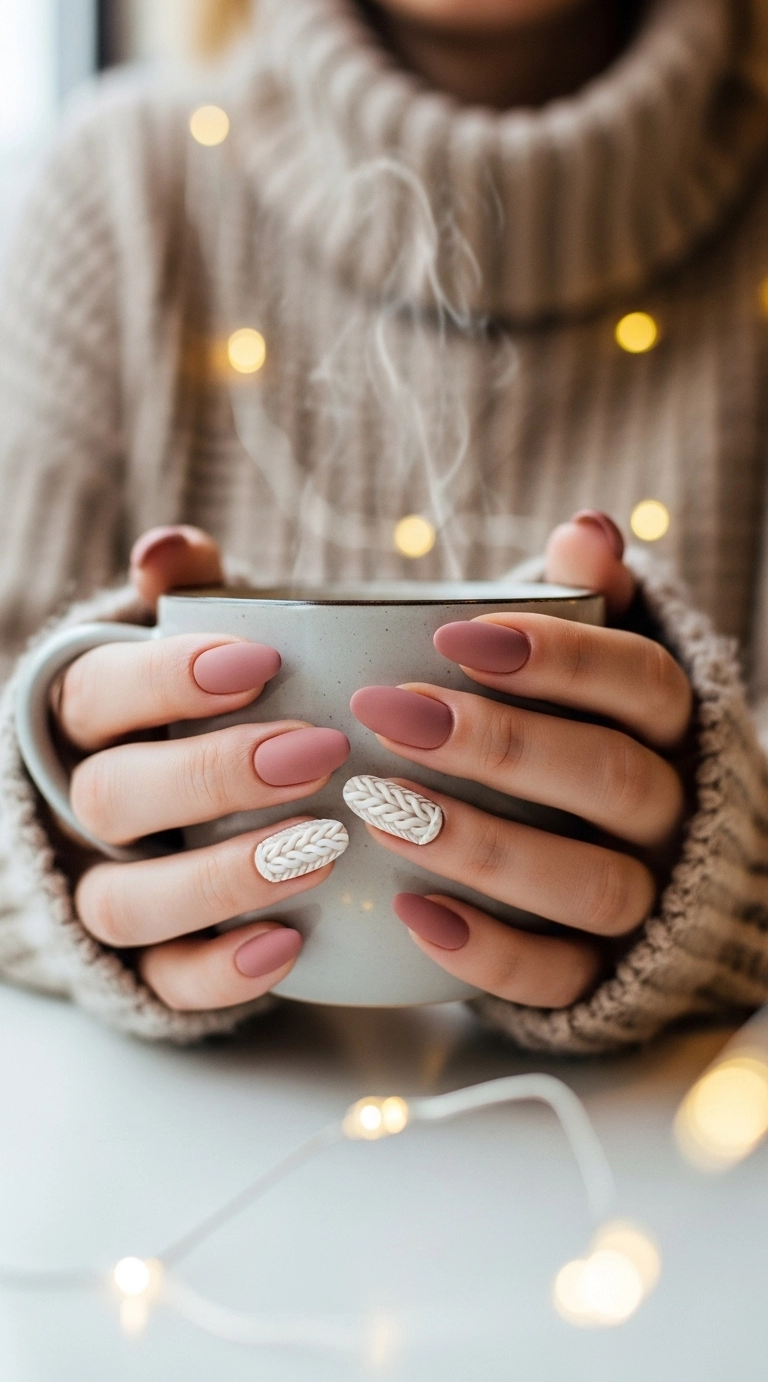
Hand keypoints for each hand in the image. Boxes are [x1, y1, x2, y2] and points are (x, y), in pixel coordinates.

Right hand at [54, 527, 349, 1011]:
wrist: (182, 807)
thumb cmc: (207, 708)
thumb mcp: (198, 641)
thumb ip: (191, 595)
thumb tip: (170, 548)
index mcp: (91, 721)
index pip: (98, 695)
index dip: (167, 679)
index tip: (261, 661)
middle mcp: (85, 808)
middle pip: (112, 798)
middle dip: (212, 774)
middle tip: (319, 751)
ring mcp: (111, 889)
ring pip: (127, 904)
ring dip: (220, 878)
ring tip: (321, 848)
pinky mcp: (148, 965)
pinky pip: (163, 984)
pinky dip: (220, 973)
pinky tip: (290, 946)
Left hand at [349, 511, 692, 1008]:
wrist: (628, 864)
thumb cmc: (580, 734)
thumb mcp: (588, 665)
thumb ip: (587, 603)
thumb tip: (586, 530)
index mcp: (671, 728)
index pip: (642, 683)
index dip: (557, 657)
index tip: (451, 636)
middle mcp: (670, 814)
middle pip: (610, 779)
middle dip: (498, 744)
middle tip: (387, 712)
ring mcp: (643, 900)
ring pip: (589, 884)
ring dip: (484, 845)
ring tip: (379, 808)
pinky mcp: (601, 976)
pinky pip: (559, 978)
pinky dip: (488, 951)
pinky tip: (410, 910)